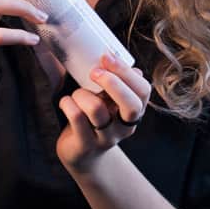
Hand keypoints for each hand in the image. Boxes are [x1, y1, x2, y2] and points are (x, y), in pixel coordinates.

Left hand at [56, 53, 151, 174]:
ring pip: (96, 109)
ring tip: (76, 95)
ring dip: (81, 94)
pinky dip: (68, 103)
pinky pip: (76, 118)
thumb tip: (115, 54)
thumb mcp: (107, 99)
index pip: (143, 91)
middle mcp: (124, 126)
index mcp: (134, 111)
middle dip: (112, 82)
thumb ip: (114, 81)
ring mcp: (106, 138)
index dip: (127, 72)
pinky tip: (66, 103)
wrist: (82, 154)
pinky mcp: (85, 145)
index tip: (107, 57)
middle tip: (95, 72)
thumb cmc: (95, 118)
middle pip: (131, 105)